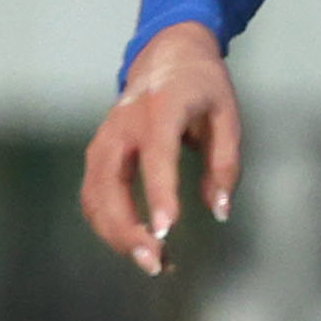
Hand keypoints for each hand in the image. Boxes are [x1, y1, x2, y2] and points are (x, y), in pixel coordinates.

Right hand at [78, 20, 240, 277]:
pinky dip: (109, 226)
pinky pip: (93, 197)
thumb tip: (219, 211)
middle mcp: (122, 126)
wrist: (165, 56)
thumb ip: (225, 163)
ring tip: (151, 261)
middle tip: (155, 263)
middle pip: (110, 185)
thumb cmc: (202, 87)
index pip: (156, 156)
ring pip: (95, 197)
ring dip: (116, 234)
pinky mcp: (97, 156)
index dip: (159, 194)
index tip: (166, 231)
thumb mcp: (227, 116)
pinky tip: (135, 243)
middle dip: (127, 229)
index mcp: (160, 109)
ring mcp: (103, 141)